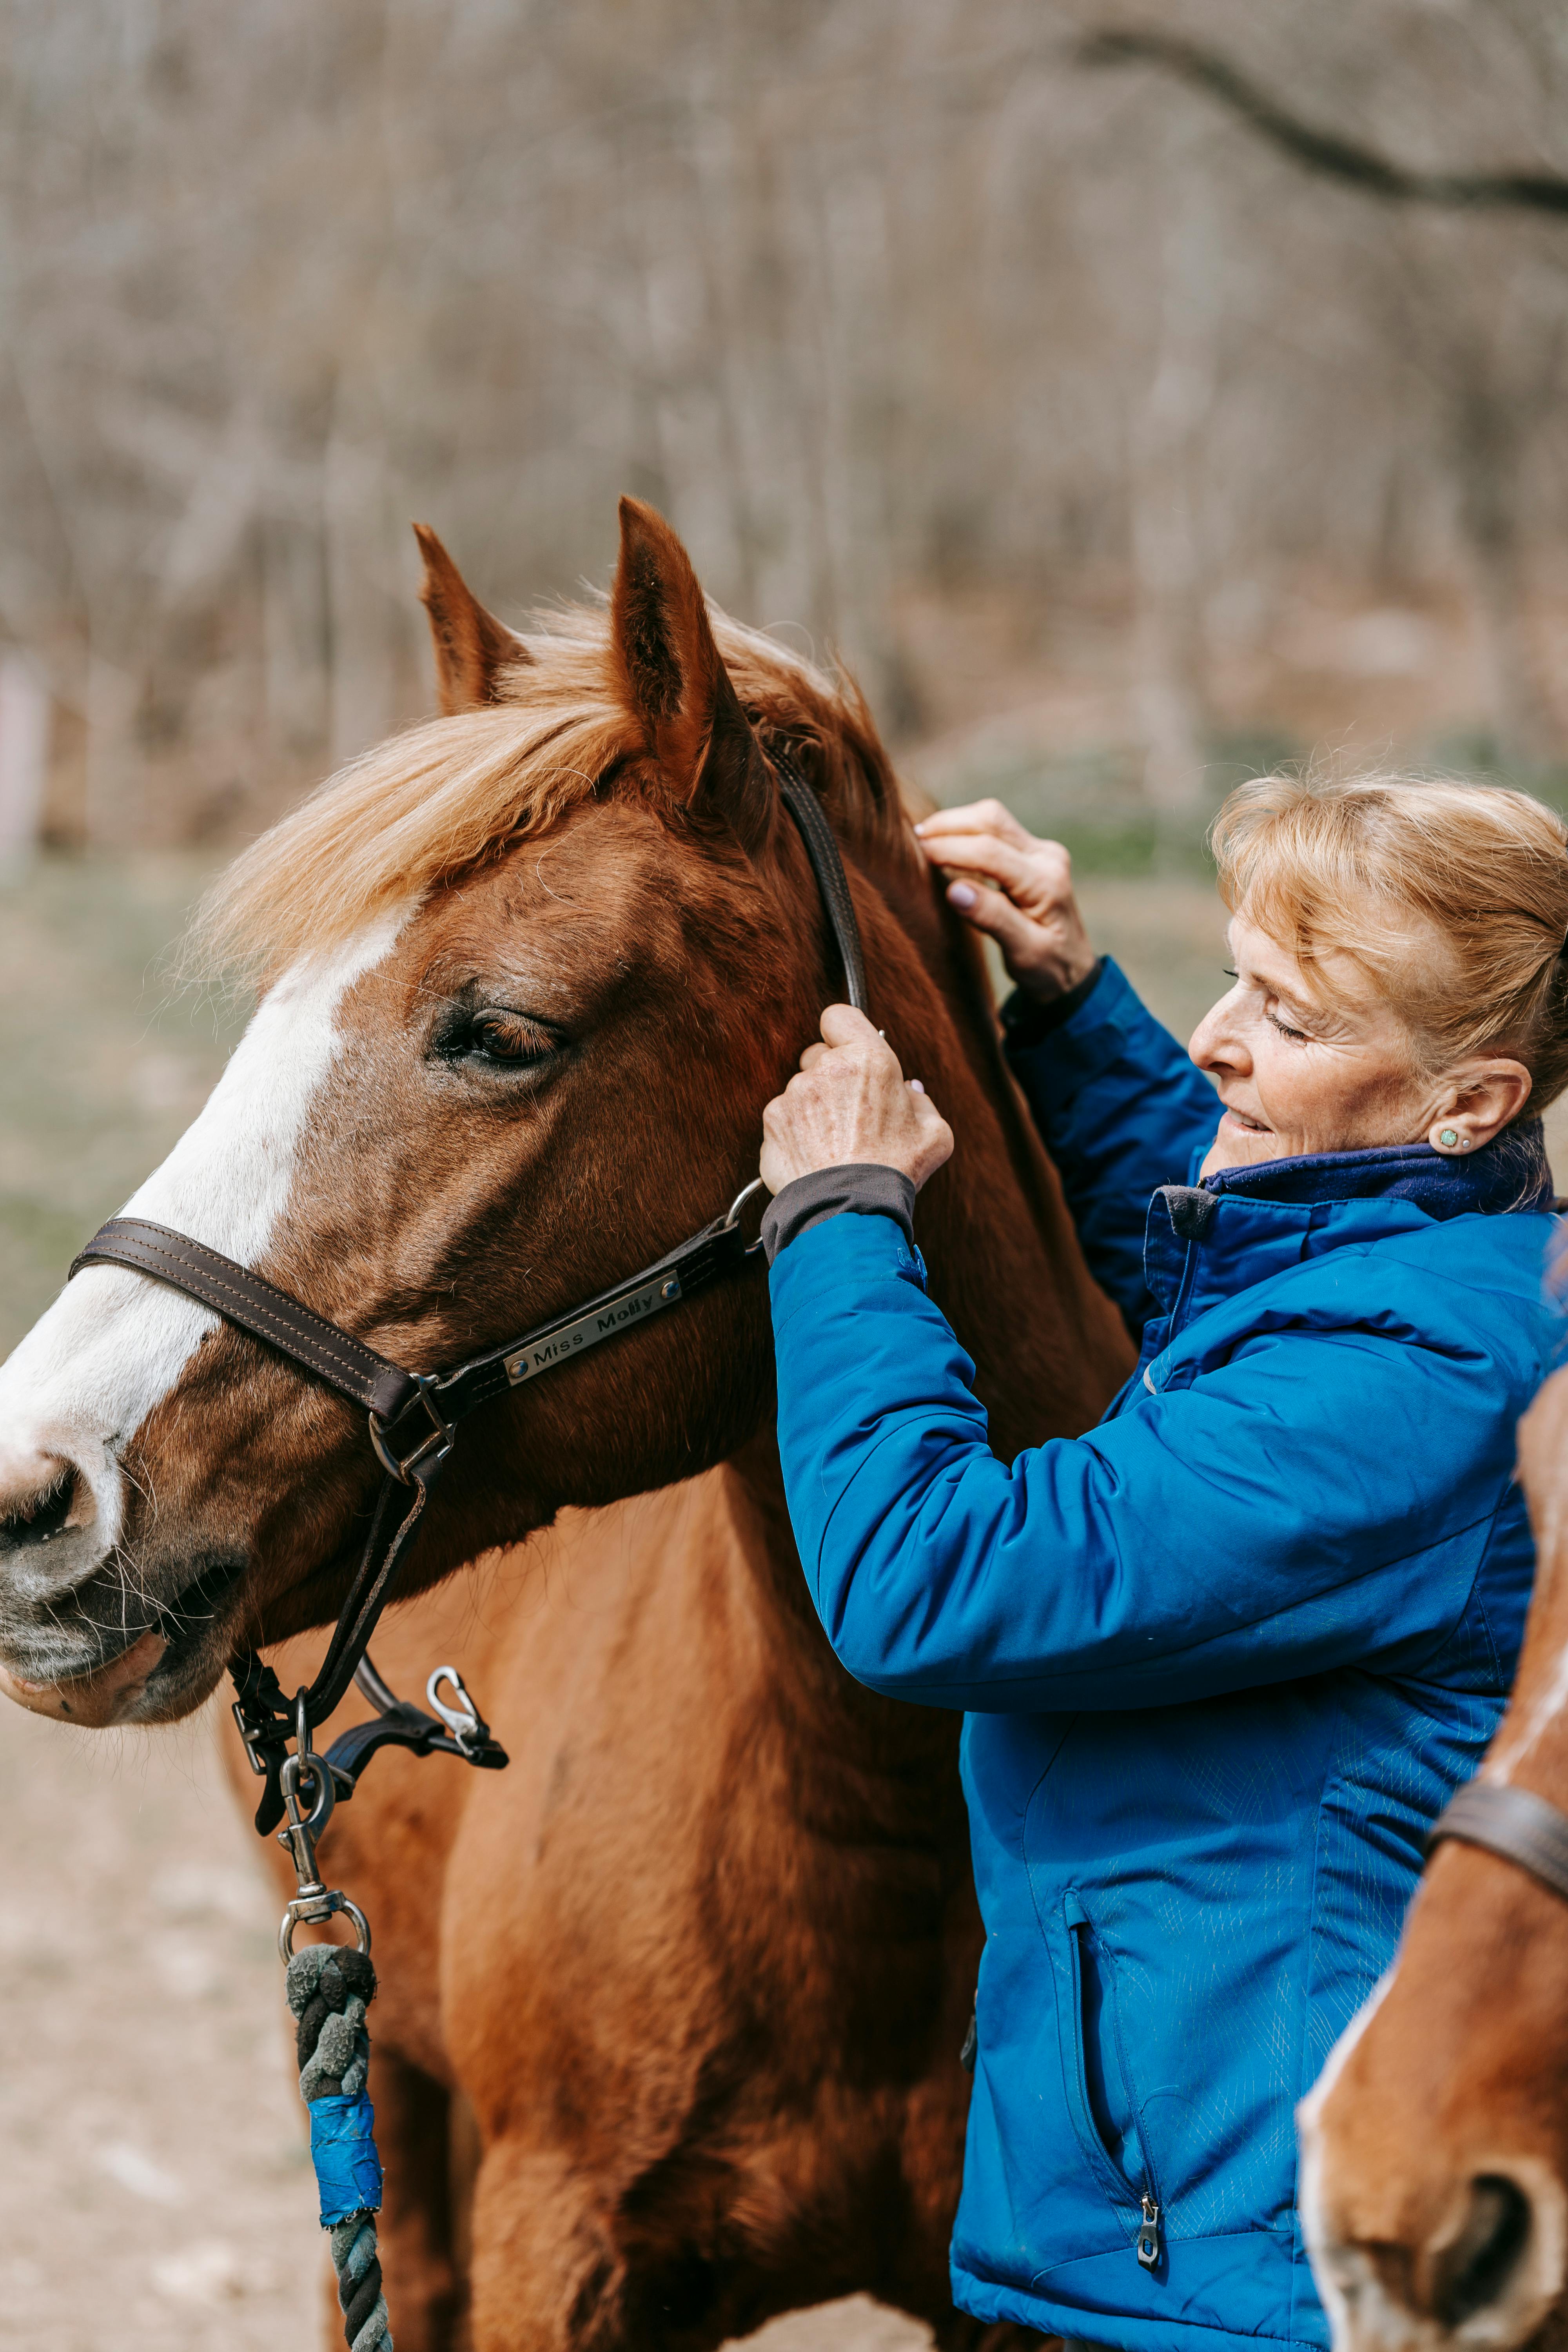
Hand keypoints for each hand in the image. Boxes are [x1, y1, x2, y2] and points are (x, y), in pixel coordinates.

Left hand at [760, 1006, 953, 1194]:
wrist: (850, 1209)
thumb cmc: (894, 1170)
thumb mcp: (934, 1135)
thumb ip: (922, 1104)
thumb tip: (909, 1092)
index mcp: (867, 1060)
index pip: (840, 1015)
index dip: (844, 1031)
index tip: (850, 1049)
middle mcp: (824, 1070)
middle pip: (818, 1054)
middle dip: (832, 1075)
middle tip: (851, 1109)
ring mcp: (793, 1096)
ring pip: (801, 1089)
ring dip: (814, 1107)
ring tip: (835, 1143)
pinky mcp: (772, 1123)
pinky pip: (783, 1118)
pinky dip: (795, 1132)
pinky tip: (816, 1156)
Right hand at [914, 798, 1095, 999]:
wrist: (1072, 969)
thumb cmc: (1047, 968)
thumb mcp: (1023, 953)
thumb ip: (992, 919)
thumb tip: (955, 890)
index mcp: (1046, 882)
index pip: (990, 852)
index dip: (950, 848)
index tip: (916, 853)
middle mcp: (1047, 857)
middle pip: (991, 820)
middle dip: (949, 824)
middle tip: (914, 840)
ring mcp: (1041, 851)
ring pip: (992, 818)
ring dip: (956, 823)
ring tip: (924, 839)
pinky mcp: (1032, 852)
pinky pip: (995, 829)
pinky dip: (966, 832)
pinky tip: (944, 845)